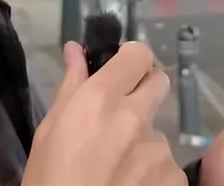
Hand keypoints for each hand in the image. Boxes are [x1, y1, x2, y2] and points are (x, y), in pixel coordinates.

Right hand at [24, 41, 185, 185]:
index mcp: (100, 100)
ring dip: (142, 144)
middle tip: (122, 116)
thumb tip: (75, 50)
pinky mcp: (174, 179)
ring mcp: (158, 151)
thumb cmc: (48, 181)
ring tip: (116, 172)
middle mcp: (135, 118)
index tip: (121, 71)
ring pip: (158, 133)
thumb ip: (70, 87)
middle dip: (144, 92)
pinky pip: (166, 167)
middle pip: (158, 83)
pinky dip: (152, 176)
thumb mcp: (49, 133)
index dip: (132, 60)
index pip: (138, 55)